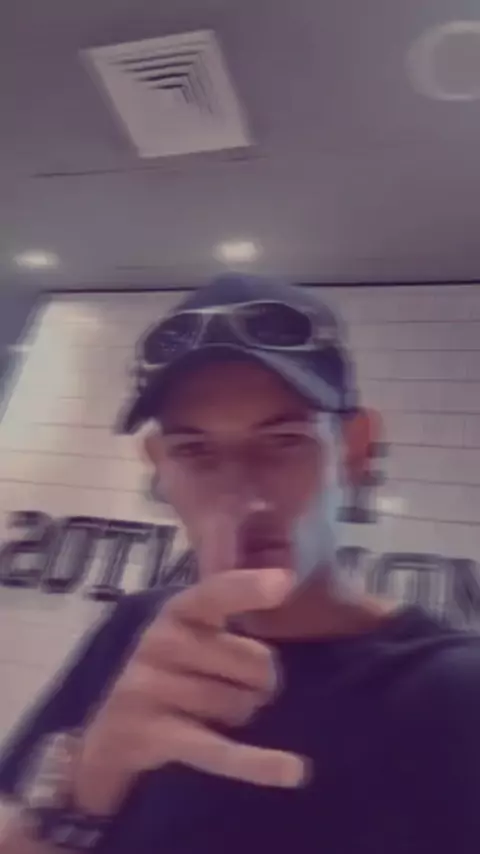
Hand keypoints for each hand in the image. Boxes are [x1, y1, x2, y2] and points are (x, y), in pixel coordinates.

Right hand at [72, 569, 305, 815]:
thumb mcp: (193, 633)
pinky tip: (293, 772)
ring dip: (242, 713)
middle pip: (251, 661)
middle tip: (240, 684)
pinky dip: (256, 764)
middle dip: (260, 678)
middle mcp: (160, 642)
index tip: (284, 582)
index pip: (214, 594)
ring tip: (216, 712)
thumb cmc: (172, 671)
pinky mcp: (154, 734)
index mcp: (177, 611)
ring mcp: (152, 688)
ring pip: (240, 705)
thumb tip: (284, 585)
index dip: (248, 588)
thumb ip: (229, 608)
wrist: (113, 732)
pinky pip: (217, 750)